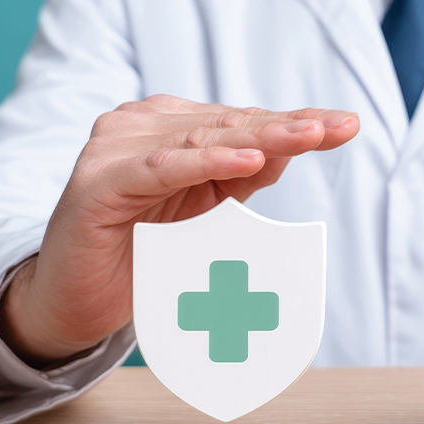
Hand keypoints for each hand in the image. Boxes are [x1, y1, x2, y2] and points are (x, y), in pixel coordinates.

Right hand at [0, 94, 359, 364]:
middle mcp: (143, 126)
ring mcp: (117, 147)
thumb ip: (241, 178)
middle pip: (230, 125)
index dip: (296, 123)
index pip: (245, 122)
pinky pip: (162, 167)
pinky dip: (205, 162)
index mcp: (172, 129)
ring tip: (309, 137)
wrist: (76, 301)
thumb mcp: (207, 214)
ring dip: (260, 137)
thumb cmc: (143, 256)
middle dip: (290, 126)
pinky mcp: (99, 180)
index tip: (347, 125)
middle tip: (339, 127)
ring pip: (202, 139)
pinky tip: (246, 161)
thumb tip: (292, 148)